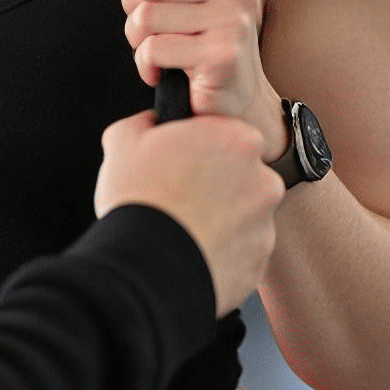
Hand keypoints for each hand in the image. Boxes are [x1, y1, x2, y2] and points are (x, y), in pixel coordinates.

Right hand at [95, 110, 281, 316]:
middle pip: (239, 175)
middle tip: (177, 197)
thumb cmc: (137, 200)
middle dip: (213, 184)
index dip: (196, 147)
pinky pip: (240, 252)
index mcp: (237, 138)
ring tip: (181, 230)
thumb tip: (153, 122)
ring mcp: (265, 224)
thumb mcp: (124, 139)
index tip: (178, 162)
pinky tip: (190, 252)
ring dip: (218, 220)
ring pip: (242, 216)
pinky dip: (220, 253)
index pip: (224, 133)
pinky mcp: (259, 262)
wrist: (144, 267)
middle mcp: (263, 179)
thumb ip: (147, 121)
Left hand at [103, 0, 282, 149]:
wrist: (237, 101)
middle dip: (134, 10)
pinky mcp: (221, 55)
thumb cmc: (203, 42)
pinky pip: (153, 49)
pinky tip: (163, 72)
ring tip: (162, 52)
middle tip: (156, 31)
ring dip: (138, 41)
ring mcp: (231, 20)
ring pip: (144, 16)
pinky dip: (146, 65)